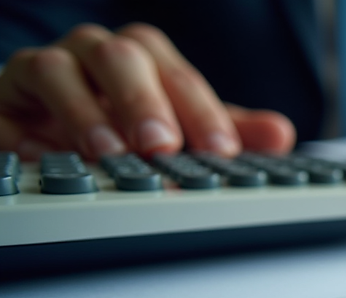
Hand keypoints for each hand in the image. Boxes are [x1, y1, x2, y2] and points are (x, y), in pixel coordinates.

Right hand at [0, 23, 294, 159]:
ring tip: (107, 152)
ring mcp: (48, 71)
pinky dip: (22, 130)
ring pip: (59, 70)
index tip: (222, 151)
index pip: (180, 76)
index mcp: (146, 59)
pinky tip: (43, 155)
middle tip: (162, 146)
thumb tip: (280, 134)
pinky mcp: (6, 99)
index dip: (203, 112)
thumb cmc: (123, 119)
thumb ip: (228, 129)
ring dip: (84, 111)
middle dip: (144, 100)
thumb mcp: (183, 126)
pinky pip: (6, 105)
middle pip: (121, 58)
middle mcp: (96, 55)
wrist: (48, 119)